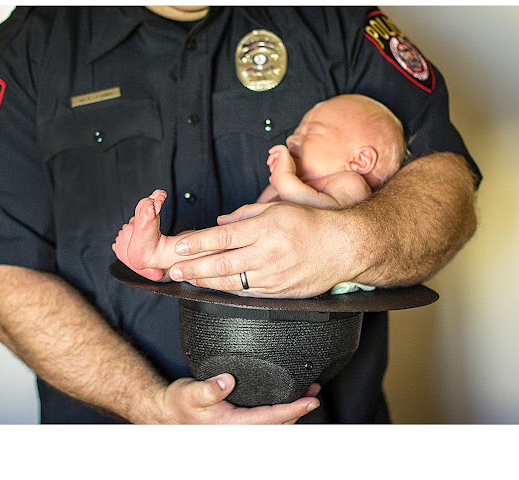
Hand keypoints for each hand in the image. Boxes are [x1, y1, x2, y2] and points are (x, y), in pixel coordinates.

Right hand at [157, 373, 320, 423]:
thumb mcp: (191, 393)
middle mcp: (239, 430)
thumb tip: (226, 381)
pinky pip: (265, 421)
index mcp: (233, 425)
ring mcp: (240, 429)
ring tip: (306, 396)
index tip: (310, 400)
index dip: (293, 409)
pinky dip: (280, 412)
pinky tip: (284, 401)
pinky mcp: (238, 424)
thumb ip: (209, 389)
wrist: (167, 413)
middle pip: (279, 424)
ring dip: (292, 412)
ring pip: (274, 424)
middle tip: (314, 392)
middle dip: (299, 410)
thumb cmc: (179, 404)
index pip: (271, 418)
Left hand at [168, 202, 364, 297]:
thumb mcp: (280, 207)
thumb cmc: (313, 224)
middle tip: (174, 269)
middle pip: (221, 262)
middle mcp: (267, 252)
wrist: (344, 247)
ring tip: (188, 279)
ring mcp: (273, 275)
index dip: (197, 242)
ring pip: (231, 281)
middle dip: (193, 267)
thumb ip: (247, 214)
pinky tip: (214, 287)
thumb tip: (220, 222)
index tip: (180, 246)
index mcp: (266, 227)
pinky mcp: (279, 292)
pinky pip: (247, 293)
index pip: (223, 236)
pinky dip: (227, 290)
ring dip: (205, 281)